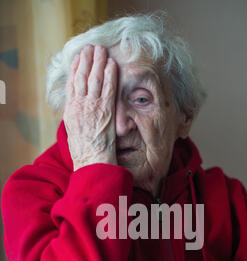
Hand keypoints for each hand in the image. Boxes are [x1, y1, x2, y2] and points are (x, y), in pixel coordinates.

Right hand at [63, 44, 117, 170]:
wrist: (91, 162)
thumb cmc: (84, 154)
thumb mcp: (73, 134)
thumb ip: (75, 120)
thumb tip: (76, 113)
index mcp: (70, 112)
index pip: (71, 85)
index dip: (75, 69)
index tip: (78, 58)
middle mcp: (79, 107)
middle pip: (81, 77)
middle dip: (86, 60)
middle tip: (90, 48)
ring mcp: (92, 107)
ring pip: (94, 79)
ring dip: (98, 62)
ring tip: (101, 50)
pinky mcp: (105, 111)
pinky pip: (108, 89)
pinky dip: (110, 75)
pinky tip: (112, 65)